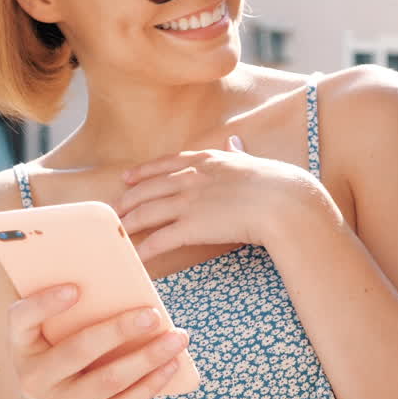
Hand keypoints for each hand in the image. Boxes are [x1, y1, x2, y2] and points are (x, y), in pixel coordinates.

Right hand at [8, 283, 189, 398]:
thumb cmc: (55, 365)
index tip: (75, 287)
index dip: (45, 303)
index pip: (20, 320)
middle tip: (153, 314)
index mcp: (21, 346)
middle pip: (79, 349)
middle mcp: (34, 378)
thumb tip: (125, 287)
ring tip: (177, 338)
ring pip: (109, 380)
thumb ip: (69, 317)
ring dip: (148, 357)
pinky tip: (172, 365)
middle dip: (119, 330)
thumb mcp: (47, 343)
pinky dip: (151, 384)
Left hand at [118, 137, 340, 260]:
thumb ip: (237, 154)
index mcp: (207, 160)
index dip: (144, 171)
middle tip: (114, 207)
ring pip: (147, 212)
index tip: (129, 176)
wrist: (282, 201)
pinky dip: (144, 249)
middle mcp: (191, 178)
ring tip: (117, 231)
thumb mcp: (251, 162)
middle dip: (129, 198)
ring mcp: (189, 202)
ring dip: (129, 222)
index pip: (166, 163)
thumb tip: (234, 142)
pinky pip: (159, 240)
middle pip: (149, 188)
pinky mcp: (191, 227)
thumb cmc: (275, 184)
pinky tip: (135, 256)